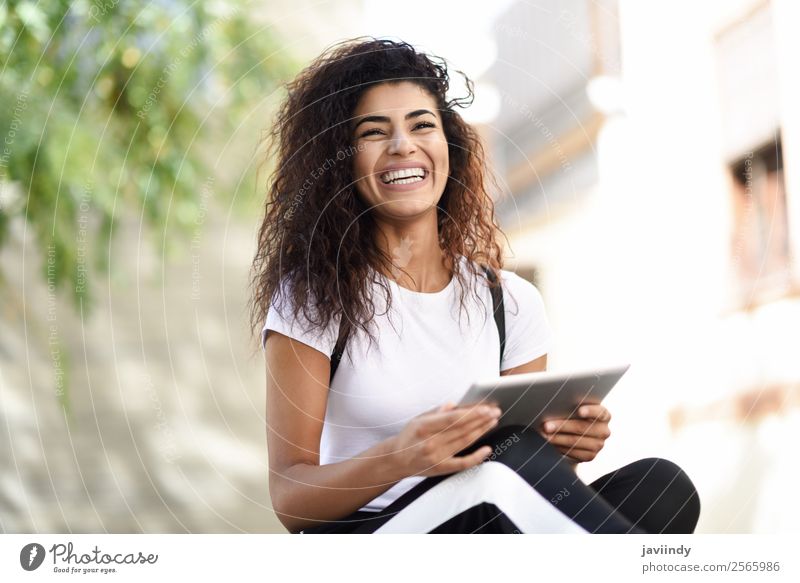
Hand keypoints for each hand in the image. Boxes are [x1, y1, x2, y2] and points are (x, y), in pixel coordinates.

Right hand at [386, 402, 501, 478]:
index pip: (453, 419)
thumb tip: (455, 405)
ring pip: (464, 442)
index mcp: (425, 427)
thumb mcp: (418, 419)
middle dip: (481, 420)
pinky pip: (462, 463)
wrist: (396, 459)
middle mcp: (431, 442)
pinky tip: (487, 449)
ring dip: (481, 431)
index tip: (486, 408)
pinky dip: (476, 457)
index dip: (472, 413)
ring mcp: (437, 456)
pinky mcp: (441, 468)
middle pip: (462, 429)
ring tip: (493, 422)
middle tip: (495, 412)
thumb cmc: (408, 436)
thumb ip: (436, 412)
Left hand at [537, 403, 611, 463]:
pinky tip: (550, 443)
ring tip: (544, 435)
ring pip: (575, 441)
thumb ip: (570, 406)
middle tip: (546, 426)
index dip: (590, 411)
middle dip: (562, 426)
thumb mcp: (574, 409)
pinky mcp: (590, 456)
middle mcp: (604, 431)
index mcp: (604, 415)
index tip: (580, 411)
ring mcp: (599, 445)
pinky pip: (573, 452)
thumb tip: (552, 406)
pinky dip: (559, 447)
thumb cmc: (573, 415)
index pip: (600, 412)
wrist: (577, 434)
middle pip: (582, 427)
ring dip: (557, 438)